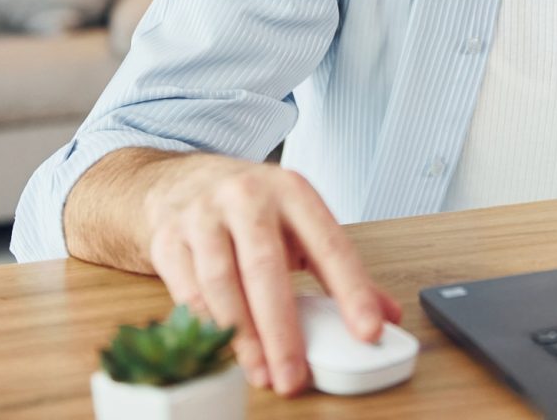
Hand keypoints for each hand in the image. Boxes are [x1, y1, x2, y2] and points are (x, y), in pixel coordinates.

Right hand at [141, 155, 402, 396]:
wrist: (179, 182)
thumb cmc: (248, 207)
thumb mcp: (299, 223)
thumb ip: (341, 269)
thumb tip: (388, 315)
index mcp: (292, 191)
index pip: (330, 244)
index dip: (352, 290)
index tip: (368, 331)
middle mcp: (246, 196)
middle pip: (267, 267)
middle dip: (283, 329)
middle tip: (296, 375)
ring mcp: (203, 215)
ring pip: (222, 282)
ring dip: (243, 336)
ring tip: (263, 372)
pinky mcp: (168, 238)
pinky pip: (187, 289)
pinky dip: (207, 325)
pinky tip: (224, 349)